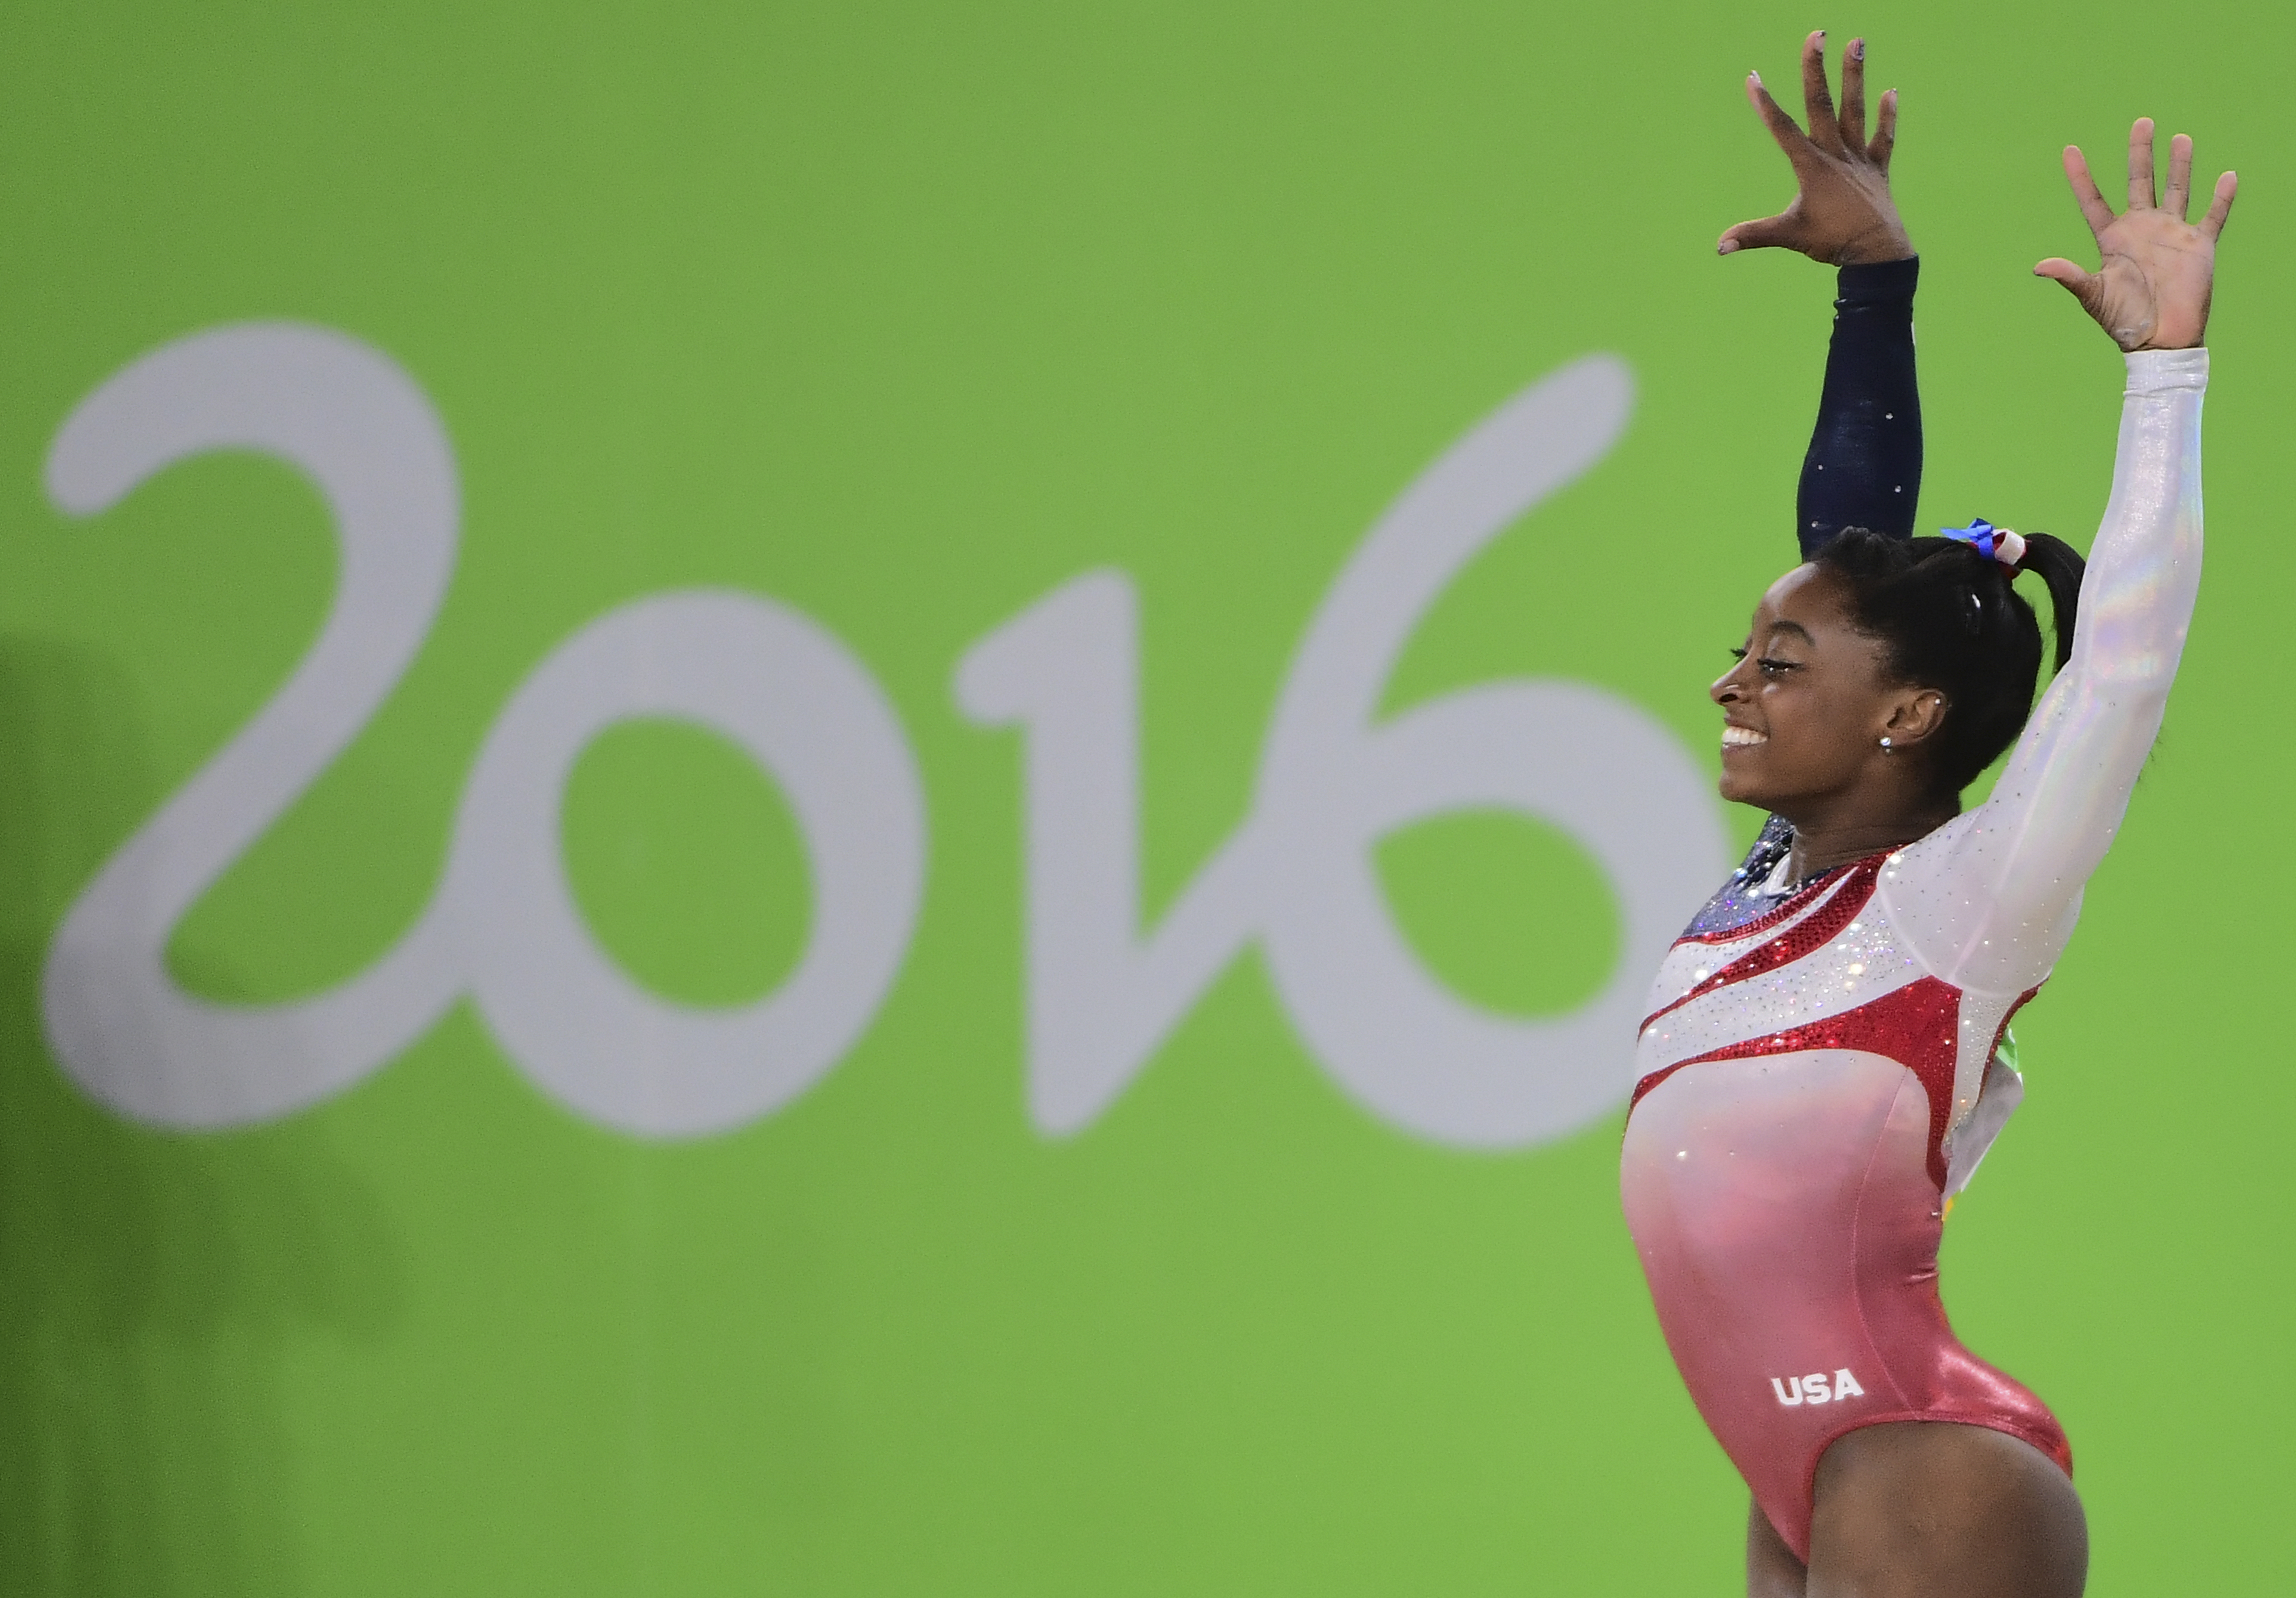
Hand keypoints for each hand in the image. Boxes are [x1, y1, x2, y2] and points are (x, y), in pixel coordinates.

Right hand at [1718, 32, 1910, 266]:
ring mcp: (1859, 159)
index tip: (1752, 77)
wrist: (1877, 252)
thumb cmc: (1831, 243)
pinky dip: (1887, 117)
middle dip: (1816, 69)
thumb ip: (1754, 235)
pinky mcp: (1877, 169)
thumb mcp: (1789, 236)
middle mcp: (1836, 155)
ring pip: (1855, 111)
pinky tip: (1890, 91)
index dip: (1765, 104)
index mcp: (1812, 167)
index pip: (1782, 130)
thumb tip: (1719, 246)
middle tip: (1817, 35)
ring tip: (1857, 42)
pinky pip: (1883, 139)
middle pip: (1822, 105)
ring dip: (1855, 76)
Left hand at [2036, 120, 2233, 350]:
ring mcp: (2171, 234)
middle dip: (2140, 153)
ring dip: (2179, 165)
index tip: (2069, 150)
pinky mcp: (2199, 245)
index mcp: (2113, 239)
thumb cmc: (2123, 321)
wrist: (2159, 340)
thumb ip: (2070, 277)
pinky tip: (2227, 175)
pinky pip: (2213, 215)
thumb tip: (2039, 267)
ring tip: (2180, 137)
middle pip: (2140, 182)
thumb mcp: (2094, 297)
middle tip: (2142, 122)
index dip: (2081, 177)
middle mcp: (2142, 230)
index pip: (2093, 201)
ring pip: (2176, 189)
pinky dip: (2221, 197)